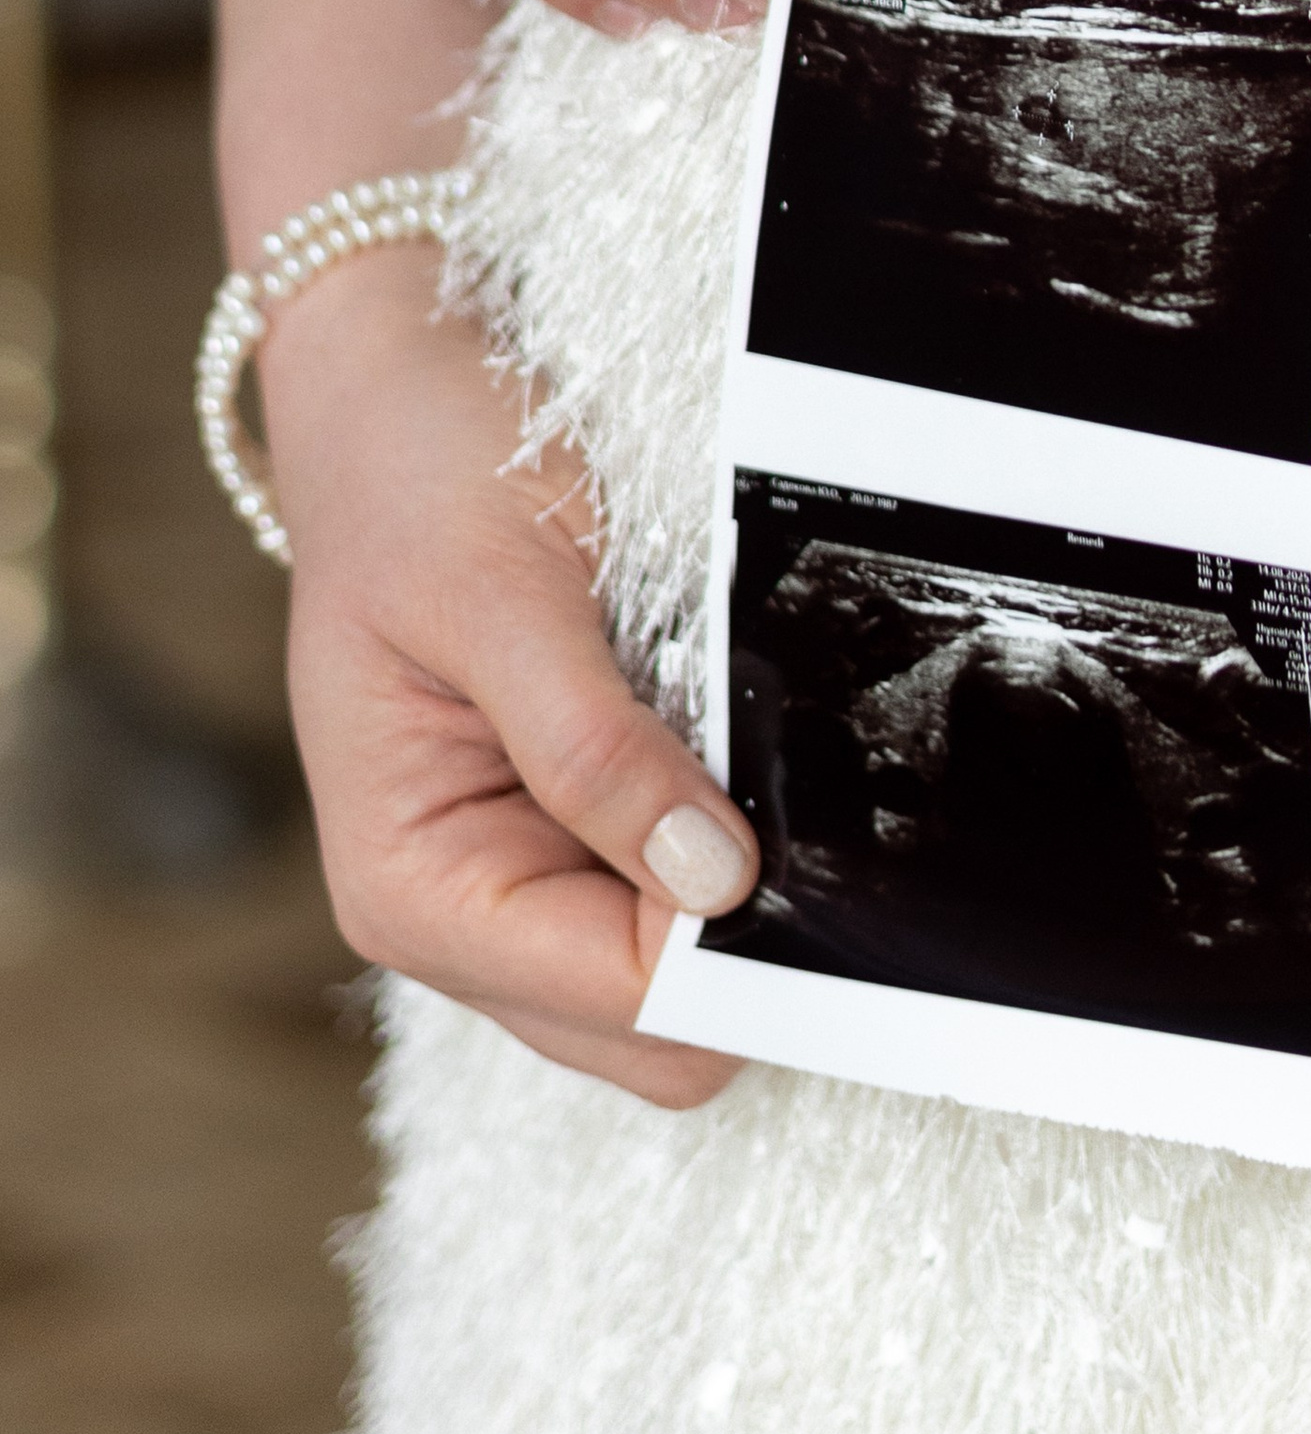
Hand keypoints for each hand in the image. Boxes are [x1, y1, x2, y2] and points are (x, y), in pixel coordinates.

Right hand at [263, 247, 756, 1105]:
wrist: (390, 397)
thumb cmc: (415, 478)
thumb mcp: (501, 596)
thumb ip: (595, 749)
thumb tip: (712, 881)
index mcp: (412, 889)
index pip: (622, 997)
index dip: (728, 937)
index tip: (798, 831)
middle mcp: (458, 917)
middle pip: (660, 1036)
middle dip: (745, 937)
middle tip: (798, 796)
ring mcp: (518, 885)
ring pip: (680, 982)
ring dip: (741, 888)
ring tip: (750, 753)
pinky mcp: (569, 838)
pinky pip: (679, 897)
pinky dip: (729, 845)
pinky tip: (737, 752)